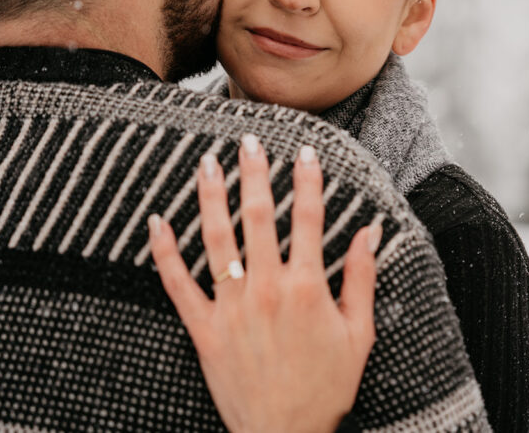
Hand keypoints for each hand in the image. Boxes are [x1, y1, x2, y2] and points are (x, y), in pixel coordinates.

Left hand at [147, 134, 381, 432]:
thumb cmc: (327, 388)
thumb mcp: (358, 335)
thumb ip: (362, 280)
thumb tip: (371, 232)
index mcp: (307, 288)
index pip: (308, 220)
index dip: (307, 181)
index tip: (303, 151)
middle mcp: (267, 290)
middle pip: (257, 218)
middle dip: (253, 174)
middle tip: (248, 140)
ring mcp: (232, 308)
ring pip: (216, 240)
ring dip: (210, 197)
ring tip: (206, 163)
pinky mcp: (204, 330)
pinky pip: (178, 284)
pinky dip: (164, 252)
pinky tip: (157, 221)